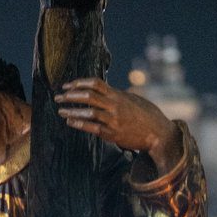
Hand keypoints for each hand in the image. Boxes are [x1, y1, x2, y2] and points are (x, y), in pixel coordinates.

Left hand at [55, 77, 177, 165]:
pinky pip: (92, 128)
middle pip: (88, 96)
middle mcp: (115, 106)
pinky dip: (79, 124)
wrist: (158, 134)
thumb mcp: (133, 100)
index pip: (95, 83)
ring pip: (88, 112)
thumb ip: (118, 96)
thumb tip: (105, 92)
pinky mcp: (112, 134)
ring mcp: (113, 120)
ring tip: (61, 110)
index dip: (79, 82)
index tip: (67, 85)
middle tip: (58, 97)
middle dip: (70, 95)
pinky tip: (70, 122)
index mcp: (118, 95)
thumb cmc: (147, 115)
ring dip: (72, 111)